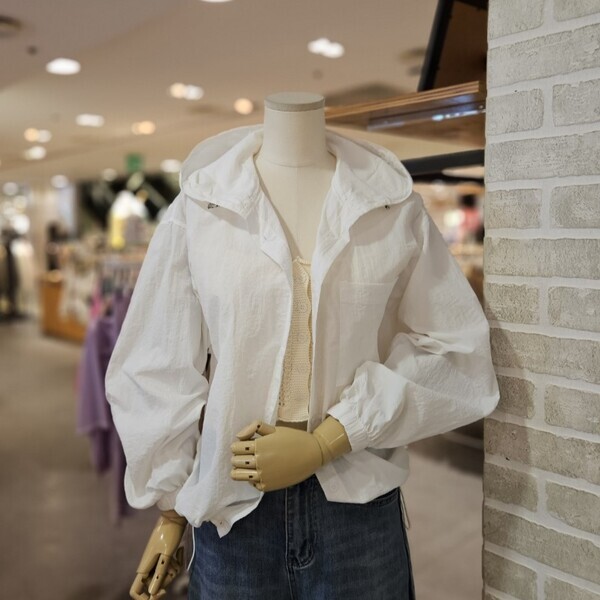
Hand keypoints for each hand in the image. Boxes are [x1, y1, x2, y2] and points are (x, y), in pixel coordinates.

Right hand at [129, 510, 187, 599]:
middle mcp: (148, 565)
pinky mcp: (163, 555)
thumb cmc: (170, 533)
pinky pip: (169, 567)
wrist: (175, 515)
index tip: (160, 593)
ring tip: (177, 555)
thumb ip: (160, 573)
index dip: (145, 598)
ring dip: (173, 569)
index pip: (135, 591)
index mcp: (144, 566)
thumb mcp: (167, 554)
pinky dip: (176, 562)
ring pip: (164, 576)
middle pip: (154, 585)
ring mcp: (156, 560)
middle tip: (174, 567)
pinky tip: (180, 550)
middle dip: (167, 580)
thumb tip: (153, 593)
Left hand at [230, 416, 350, 491]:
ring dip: (241, 469)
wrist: (312, 454)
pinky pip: (251, 484)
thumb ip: (254, 428)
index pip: (234, 448)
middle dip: (238, 456)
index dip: (238, 445)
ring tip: (250, 464)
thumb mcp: (274, 428)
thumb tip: (238, 437)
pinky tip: (262, 472)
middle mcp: (259, 462)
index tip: (247, 444)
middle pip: (234, 461)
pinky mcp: (268, 486)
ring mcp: (263, 475)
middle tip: (249, 454)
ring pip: (238, 475)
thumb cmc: (293, 438)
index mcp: (259, 445)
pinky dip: (253, 478)